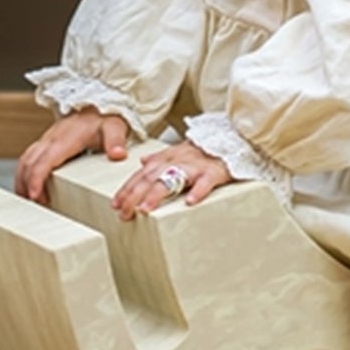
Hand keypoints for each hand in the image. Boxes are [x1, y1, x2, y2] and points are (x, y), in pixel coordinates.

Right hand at [15, 109, 131, 205]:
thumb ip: (115, 140)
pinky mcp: (45, 145)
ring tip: (29, 201)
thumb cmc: (104, 119)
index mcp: (64, 139)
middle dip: (26, 185)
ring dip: (22, 181)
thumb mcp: (114, 128)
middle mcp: (50, 139)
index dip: (36, 178)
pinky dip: (24, 175)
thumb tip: (118, 154)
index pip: (44, 160)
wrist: (98, 108)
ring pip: (24, 161)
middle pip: (28, 163)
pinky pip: (28, 160)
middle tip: (35, 206)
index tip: (34, 195)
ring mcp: (45, 141)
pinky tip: (30, 190)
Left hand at [111, 140, 235, 220]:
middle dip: (134, 195)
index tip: (116, 204)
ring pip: (172, 178)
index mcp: (168, 158)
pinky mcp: (214, 172)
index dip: (128, 188)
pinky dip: (197, 191)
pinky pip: (205, 182)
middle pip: (151, 177)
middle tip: (124, 213)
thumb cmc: (205, 149)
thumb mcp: (179, 151)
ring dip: (157, 194)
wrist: (233, 136)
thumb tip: (142, 162)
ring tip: (145, 209)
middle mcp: (178, 160)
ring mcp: (196, 166)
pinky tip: (189, 202)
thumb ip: (160, 158)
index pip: (142, 174)